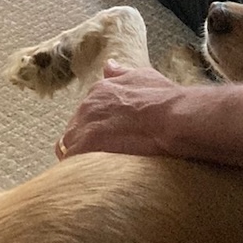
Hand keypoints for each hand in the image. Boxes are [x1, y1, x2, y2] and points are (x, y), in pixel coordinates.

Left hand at [55, 60, 182, 159]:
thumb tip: (108, 65)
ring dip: (80, 157)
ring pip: (69, 146)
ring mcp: (85, 125)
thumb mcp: (142, 76)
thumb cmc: (164, 99)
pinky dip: (78, 170)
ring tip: (96, 170)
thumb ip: (120, 73)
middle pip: (74, 129)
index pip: (85, 113)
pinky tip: (91, 177)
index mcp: (99, 91)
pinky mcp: (86, 145)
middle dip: (84, 142)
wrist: (174, 117)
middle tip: (103, 156)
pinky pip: (71, 161)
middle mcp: (87, 105)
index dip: (95, 127)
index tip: (107, 138)